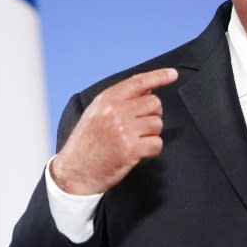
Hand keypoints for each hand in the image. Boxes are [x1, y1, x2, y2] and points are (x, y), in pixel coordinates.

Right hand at [50, 68, 177, 194]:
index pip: (139, 82)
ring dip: (150, 134)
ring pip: (157, 124)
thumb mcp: (96, 112)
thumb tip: (147, 89)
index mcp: (107, 100)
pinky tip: (138, 151)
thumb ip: (120, 99)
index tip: (172, 74)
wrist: (75, 171)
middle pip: (154, 104)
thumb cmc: (86, 143)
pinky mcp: (132, 149)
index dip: (159, 76)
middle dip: (151, 115)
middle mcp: (116, 112)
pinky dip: (152, 149)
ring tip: (133, 140)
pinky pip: (157, 143)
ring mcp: (124, 130)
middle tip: (137, 127)